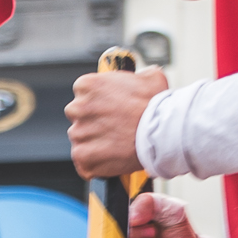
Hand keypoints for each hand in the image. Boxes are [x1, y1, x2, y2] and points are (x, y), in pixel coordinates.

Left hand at [66, 65, 171, 180]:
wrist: (160, 134)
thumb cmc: (156, 106)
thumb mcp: (151, 78)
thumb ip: (137, 76)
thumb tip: (140, 77)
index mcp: (87, 85)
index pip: (83, 94)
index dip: (99, 102)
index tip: (110, 108)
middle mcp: (77, 108)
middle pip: (79, 117)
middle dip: (93, 122)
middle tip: (115, 126)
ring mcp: (78, 134)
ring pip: (82, 139)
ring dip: (95, 142)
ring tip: (118, 143)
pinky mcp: (82, 157)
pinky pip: (84, 161)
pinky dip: (96, 162)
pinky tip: (113, 157)